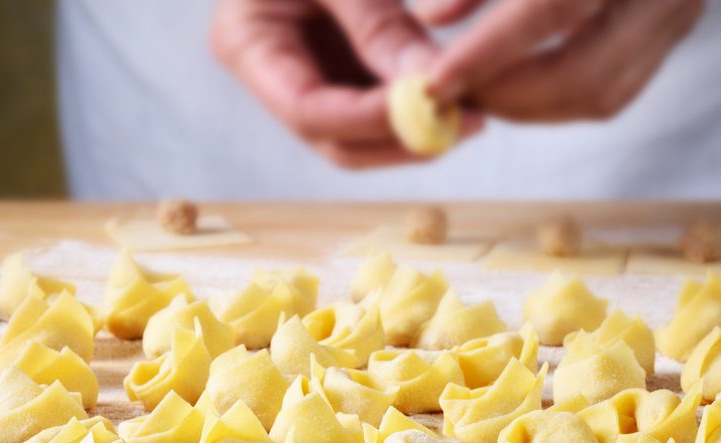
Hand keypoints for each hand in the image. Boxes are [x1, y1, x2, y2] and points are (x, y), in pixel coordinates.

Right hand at [211, 0, 482, 168]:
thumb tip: (427, 84)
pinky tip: (465, 98)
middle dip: (400, 140)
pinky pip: (384, 109)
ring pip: (364, 137)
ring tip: (474, 112)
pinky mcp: (344, 72)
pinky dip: (422, 109)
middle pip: (335, 140)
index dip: (368, 120)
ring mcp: (311, 79)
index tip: (431, 107)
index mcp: (247, 43)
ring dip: (419, 132)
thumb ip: (377, 23)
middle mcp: (274, 76)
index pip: (306, 110)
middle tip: (466, 122)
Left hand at [419, 0, 705, 121]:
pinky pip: (616, 89)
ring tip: (477, 90)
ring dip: (530, 106)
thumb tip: (432, 16)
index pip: (552, 7)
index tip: (436, 79)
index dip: (488, 52)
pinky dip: (557, 98)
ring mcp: (678, 8)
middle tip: (452, 95)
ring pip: (603, 94)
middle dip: (508, 97)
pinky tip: (514, 85)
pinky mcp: (675, 27)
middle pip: (586, 73)